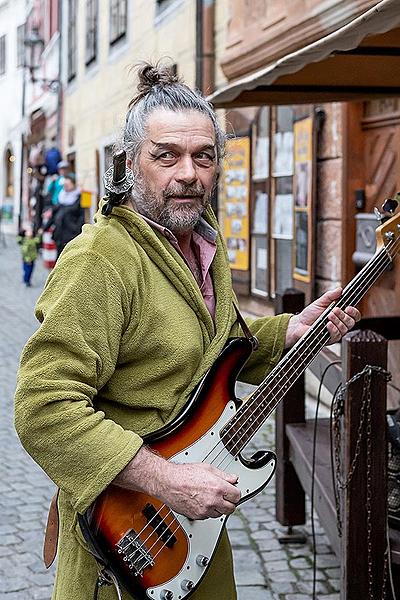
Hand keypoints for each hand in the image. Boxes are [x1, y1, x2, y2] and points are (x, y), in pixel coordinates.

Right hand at [113, 446, 240, 519]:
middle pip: (231, 508)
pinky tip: (202, 502)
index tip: (232, 491)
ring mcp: (205, 510)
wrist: (168, 482)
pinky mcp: (197, 516)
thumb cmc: (184, 474)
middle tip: (224, 496)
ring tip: (210, 498)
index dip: (235, 493)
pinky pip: (208, 517)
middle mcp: (213, 501)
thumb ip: (223, 475)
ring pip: (220, 514)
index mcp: (217, 487)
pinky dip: (208, 511)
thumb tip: (233, 479)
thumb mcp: (207, 468)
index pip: (237, 496)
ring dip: (218, 508)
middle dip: (229, 502)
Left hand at [285, 287, 360, 347]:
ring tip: (328, 316)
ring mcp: (335, 332)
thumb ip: (330, 296)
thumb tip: (340, 290)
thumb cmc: (309, 314)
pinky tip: (328, 324)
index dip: (353, 312)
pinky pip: (336, 336)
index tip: (348, 308)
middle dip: (343, 315)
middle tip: (334, 310)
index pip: (353, 315)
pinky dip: (333, 329)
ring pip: (344, 329)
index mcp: (340, 314)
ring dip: (337, 321)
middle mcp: (339, 324)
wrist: (299, 324)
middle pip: (351, 322)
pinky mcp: (330, 339)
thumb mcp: (320, 302)